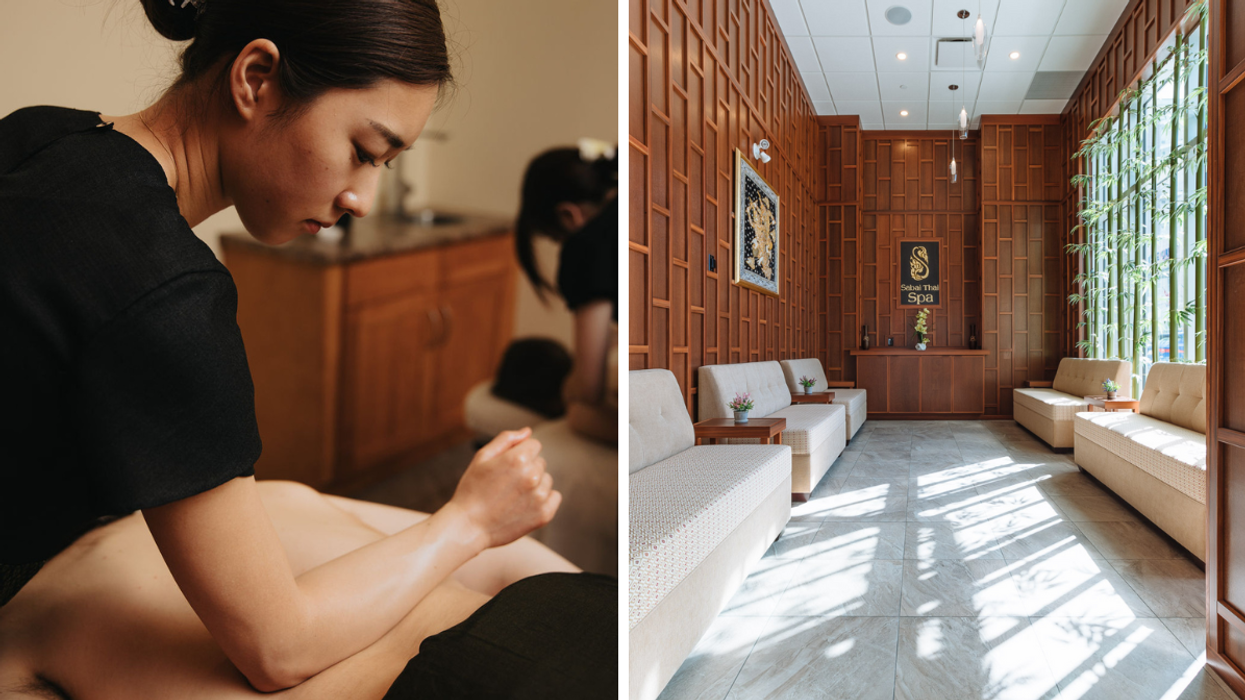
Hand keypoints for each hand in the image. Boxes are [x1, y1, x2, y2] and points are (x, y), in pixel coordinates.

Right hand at [448, 428, 561, 548]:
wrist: (467, 527)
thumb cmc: (471, 490)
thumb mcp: (482, 457)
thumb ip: (506, 439)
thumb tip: (528, 432)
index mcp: (518, 458)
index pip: (534, 445)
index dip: (519, 454)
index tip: (506, 467)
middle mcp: (532, 476)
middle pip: (540, 462)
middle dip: (527, 469)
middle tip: (506, 484)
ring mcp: (539, 496)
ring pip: (546, 480)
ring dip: (535, 485)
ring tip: (512, 497)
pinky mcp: (544, 514)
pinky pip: (554, 497)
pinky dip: (544, 500)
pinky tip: (525, 505)